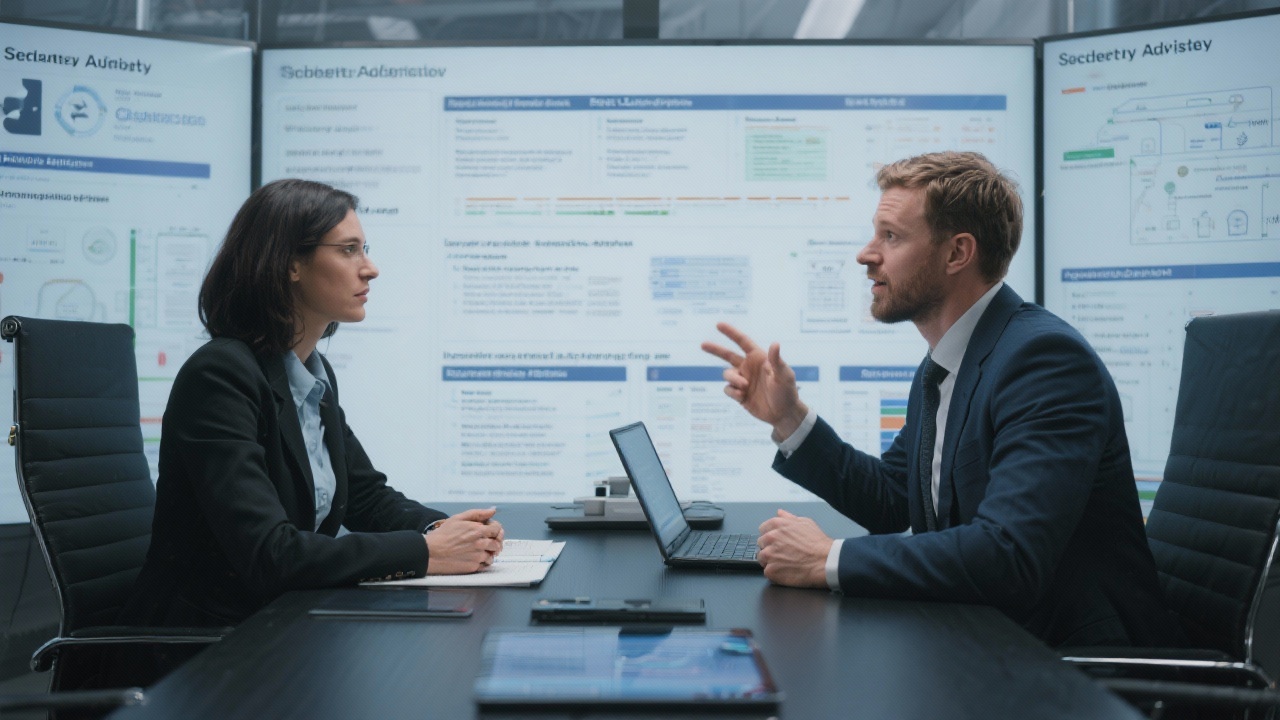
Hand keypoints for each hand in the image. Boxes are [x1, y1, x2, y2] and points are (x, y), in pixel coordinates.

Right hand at [424, 507, 503, 574]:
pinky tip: (474, 558)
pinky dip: (483, 562)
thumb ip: (478, 514)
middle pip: (497, 543)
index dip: (495, 528)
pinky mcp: (473, 567)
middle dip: (495, 541)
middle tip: (488, 541)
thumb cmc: (442, 535)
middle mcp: (480, 543)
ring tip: (480, 550)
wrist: (431, 553)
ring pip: (492, 555)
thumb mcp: (458, 518)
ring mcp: (477, 556)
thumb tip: (492, 511)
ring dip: (489, 552)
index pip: (497, 529)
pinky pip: (485, 565)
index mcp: (478, 530)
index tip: (490, 530)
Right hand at [701, 322, 807, 440]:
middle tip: (703, 344)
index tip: (719, 325)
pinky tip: (742, 396)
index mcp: (759, 358)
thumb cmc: (787, 392)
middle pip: (728, 355)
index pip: (743, 342)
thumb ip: (777, 361)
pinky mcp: (739, 394)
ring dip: (733, 379)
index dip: (731, 332)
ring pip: (728, 375)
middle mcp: (749, 367)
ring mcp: (743, 381)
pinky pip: (728, 389)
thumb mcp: (784, 376)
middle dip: (715, 350)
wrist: (783, 414)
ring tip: (744, 386)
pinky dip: (733, 392)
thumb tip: (775, 343)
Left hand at [756, 509, 830, 587]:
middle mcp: (771, 538)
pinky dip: (775, 573)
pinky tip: (786, 571)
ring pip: (762, 558)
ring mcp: (770, 555)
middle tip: (783, 554)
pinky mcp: (771, 570)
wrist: (825, 561)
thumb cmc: (818, 543)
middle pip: (761, 544)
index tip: (776, 542)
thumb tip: (780, 513)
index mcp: (777, 525)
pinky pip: (767, 572)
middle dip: (770, 548)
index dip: (770, 536)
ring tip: (785, 563)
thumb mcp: (805, 522)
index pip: (763, 529)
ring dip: (771, 561)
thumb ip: (789, 518)